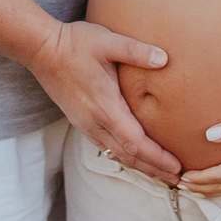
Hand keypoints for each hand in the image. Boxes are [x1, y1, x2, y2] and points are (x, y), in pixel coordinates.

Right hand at [29, 20, 181, 183]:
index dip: (158, 158)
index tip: (177, 167)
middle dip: (154, 169)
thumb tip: (164, 58)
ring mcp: (86, 125)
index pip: (136, 143)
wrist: (42, 50)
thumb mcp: (108, 41)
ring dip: (141, 166)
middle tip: (178, 179)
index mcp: (105, 108)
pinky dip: (125, 156)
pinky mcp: (81, 122)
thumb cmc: (75, 44)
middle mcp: (95, 123)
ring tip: (161, 172)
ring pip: (117, 155)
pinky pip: (106, 147)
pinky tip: (135, 156)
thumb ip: (136, 51)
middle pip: (129, 156)